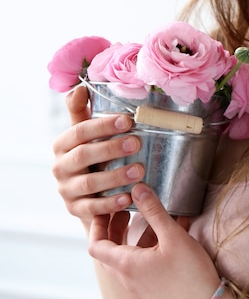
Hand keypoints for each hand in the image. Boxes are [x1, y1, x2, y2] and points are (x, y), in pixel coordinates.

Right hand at [52, 86, 143, 226]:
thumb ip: (80, 112)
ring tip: (138, 170)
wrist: (86, 192)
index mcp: (62, 144)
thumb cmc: (90, 154)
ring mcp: (66, 190)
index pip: (79, 131)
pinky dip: (110, 203)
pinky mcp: (74, 210)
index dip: (103, 125)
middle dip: (111, 148)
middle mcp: (60, 167)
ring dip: (115, 176)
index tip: (127, 121)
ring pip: (89, 184)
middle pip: (84, 156)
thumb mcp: (84, 133)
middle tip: (136, 143)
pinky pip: (92, 208)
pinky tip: (127, 197)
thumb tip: (79, 88)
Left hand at [88, 183, 221, 298]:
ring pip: (130, 253)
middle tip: (125, 206)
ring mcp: (142, 282)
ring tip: (152, 213)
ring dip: (137, 232)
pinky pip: (146, 260)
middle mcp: (129, 276)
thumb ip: (153, 211)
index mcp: (127, 264)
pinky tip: (174, 227)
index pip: (96, 245)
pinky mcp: (155, 284)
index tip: (107, 206)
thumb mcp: (172, 236)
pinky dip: (153, 242)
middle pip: (110, 249)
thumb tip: (137, 189)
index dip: (97, 223)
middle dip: (115, 225)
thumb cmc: (190, 276)